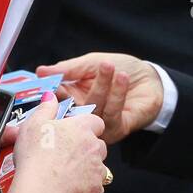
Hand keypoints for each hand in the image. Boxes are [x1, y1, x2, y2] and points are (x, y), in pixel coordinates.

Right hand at [3, 92, 107, 192]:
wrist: (40, 189)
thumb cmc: (36, 156)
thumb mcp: (34, 124)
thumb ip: (46, 108)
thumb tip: (51, 96)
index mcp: (82, 127)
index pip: (95, 121)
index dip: (86, 127)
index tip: (74, 132)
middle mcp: (94, 146)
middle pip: (98, 144)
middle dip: (87, 149)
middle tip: (66, 155)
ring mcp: (97, 168)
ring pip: (98, 166)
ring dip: (87, 169)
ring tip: (66, 173)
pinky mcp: (95, 189)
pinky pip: (95, 188)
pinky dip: (85, 189)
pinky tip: (69, 188)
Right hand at [37, 53, 163, 144]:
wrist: (152, 78)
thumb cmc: (122, 68)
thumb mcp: (91, 63)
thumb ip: (67, 69)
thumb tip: (40, 71)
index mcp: (73, 97)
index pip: (56, 98)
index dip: (53, 90)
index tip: (54, 80)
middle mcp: (83, 113)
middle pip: (71, 108)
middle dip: (77, 90)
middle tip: (87, 71)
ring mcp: (99, 124)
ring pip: (92, 110)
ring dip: (102, 86)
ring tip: (109, 67)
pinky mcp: (116, 129)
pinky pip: (111, 115)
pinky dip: (117, 95)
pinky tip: (122, 78)